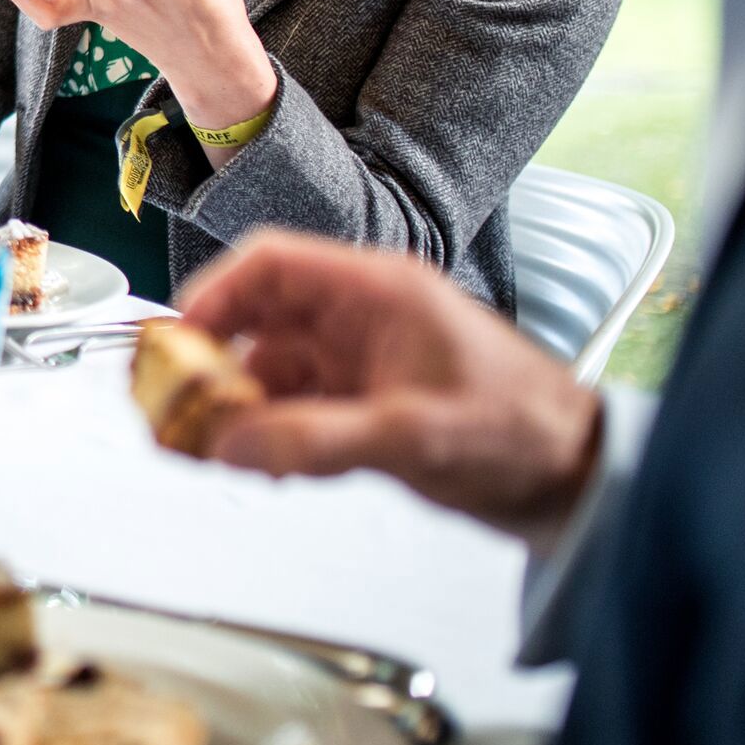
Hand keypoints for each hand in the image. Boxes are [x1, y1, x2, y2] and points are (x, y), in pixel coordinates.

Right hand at [176, 232, 604, 534]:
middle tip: (168, 405)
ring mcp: (357, 361)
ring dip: (231, 406)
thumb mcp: (414, 435)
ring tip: (202, 449)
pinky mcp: (360, 403)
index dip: (213, 295)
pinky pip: (289, 409)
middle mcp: (358, 318)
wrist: (576, 480)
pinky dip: (263, 434)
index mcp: (377, 291)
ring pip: (265, 369)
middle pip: (256, 318)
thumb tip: (228, 445)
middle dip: (207, 361)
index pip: (271, 264)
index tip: (174, 342)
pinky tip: (258, 465)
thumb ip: (316, 440)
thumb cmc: (523, 431)